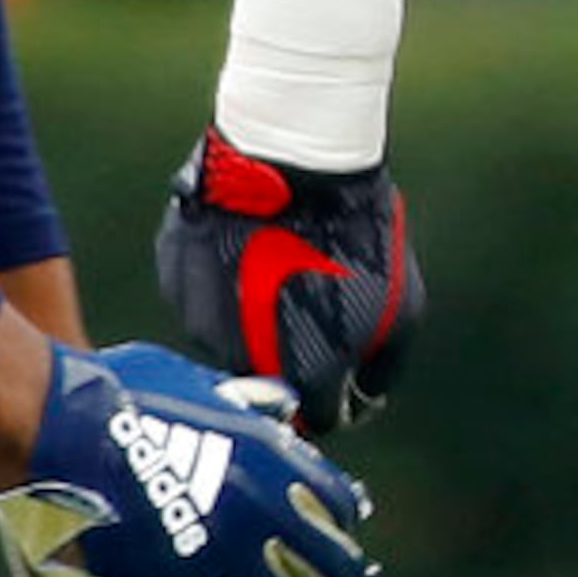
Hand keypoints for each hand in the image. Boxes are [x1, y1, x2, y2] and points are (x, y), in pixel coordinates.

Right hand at [0, 342, 385, 576]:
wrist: (60, 420)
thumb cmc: (119, 392)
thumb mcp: (202, 385)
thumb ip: (244, 405)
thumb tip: (274, 407)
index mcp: (271, 455)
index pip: (336, 508)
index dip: (345, 541)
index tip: (351, 567)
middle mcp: (262, 507)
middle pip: (330, 574)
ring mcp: (221, 554)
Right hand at [156, 129, 420, 436]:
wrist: (298, 157)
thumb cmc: (355, 232)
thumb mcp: (401, 307)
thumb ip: (379, 369)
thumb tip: (360, 400)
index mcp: (300, 374)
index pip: (314, 420)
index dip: (330, 397)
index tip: (338, 368)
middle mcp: (240, 359)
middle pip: (263, 383)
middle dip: (285, 359)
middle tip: (304, 312)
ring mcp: (200, 317)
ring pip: (225, 341)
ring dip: (247, 322)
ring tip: (275, 271)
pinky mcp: (176, 276)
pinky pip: (199, 297)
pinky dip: (220, 284)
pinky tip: (246, 248)